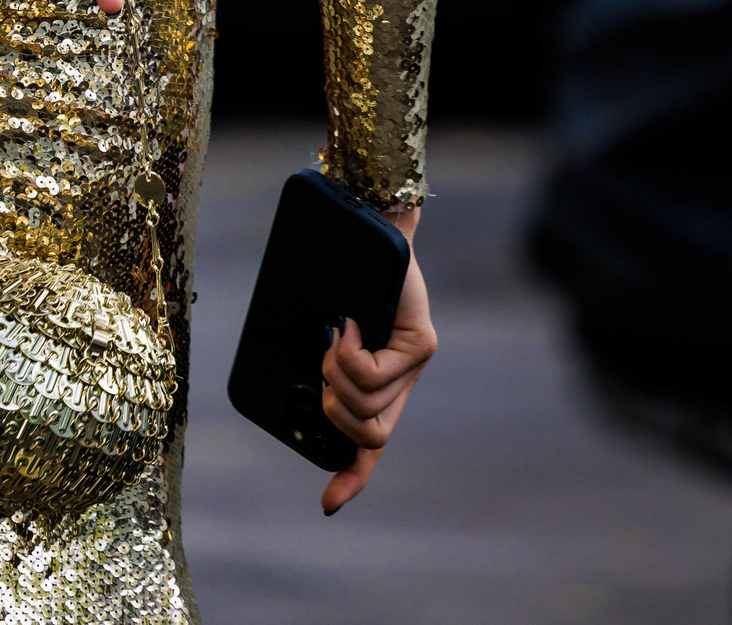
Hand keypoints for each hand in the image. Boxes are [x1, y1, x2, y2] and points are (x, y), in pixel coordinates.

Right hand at [318, 205, 435, 514]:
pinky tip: (350, 327)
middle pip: (368, 434)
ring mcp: (416, 364)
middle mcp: (403, 384)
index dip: (351, 479)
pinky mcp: (423, 342)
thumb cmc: (344, 278)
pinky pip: (374, 375)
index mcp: (380, 388)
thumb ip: (328, 367)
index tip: (329, 505)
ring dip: (337, 375)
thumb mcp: (329, 334)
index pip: (370, 447)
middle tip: (327, 365)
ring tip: (338, 338)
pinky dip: (349, 355)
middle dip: (335, 409)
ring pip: (367, 406)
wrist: (371, 227)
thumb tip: (309, 397)